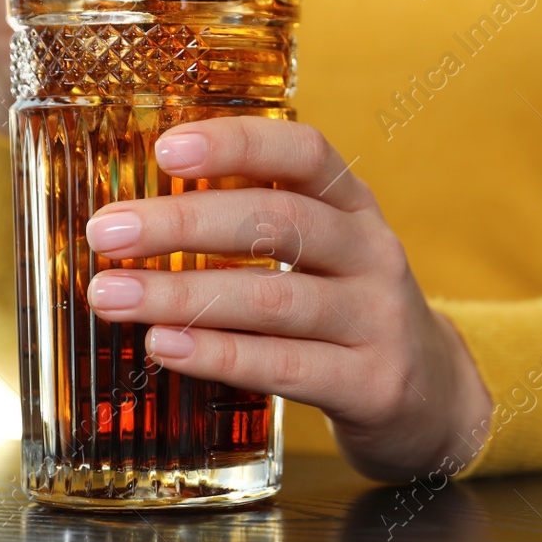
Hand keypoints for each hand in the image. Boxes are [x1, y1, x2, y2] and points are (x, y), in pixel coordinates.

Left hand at [81, 117, 493, 481]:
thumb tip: (137, 210)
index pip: (305, 152)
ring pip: (273, 297)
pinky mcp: (371, 382)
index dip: (238, 143)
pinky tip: (165, 346)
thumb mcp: (324, 254)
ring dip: (183, 294)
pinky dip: (218, 354)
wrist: (432, 398)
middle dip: (185, 222)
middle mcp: (373, 252)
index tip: (167, 149)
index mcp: (355, 206)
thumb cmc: (347, 314)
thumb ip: (256, 225)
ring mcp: (377, 318)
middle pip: (280, 221)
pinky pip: (284, 366)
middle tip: (108, 230)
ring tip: (113, 295)